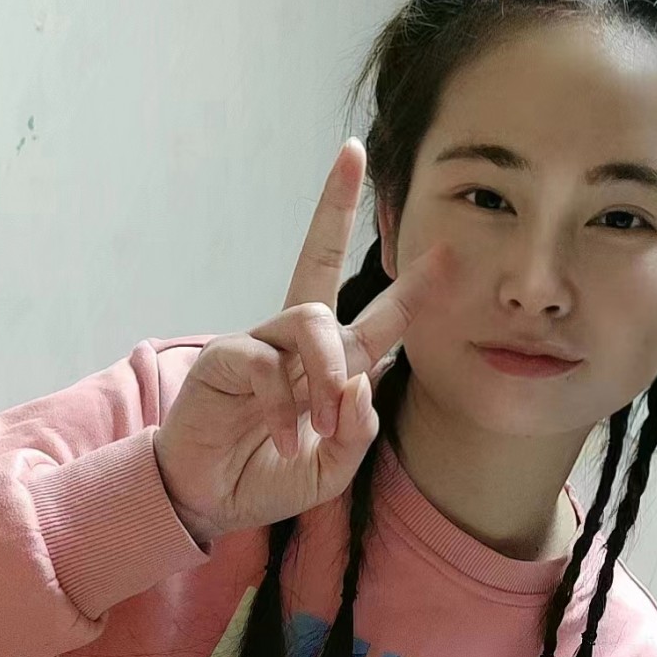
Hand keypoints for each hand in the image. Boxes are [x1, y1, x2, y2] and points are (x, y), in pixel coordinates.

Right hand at [153, 139, 453, 544]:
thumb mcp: (331, 468)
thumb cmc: (266, 476)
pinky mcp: (225, 359)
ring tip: (322, 427)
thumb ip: (357, 430)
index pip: (377, 319)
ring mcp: (258, 343)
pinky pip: (267, 364)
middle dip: (334, 204)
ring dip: (328, 373)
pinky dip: (284, 407)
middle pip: (319, 258)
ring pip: (311, 321)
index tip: (449, 252)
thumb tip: (362, 381)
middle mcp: (294, 343)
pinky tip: (285, 439)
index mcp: (328, 366)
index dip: (413, 289)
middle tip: (353, 155)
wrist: (208, 501)